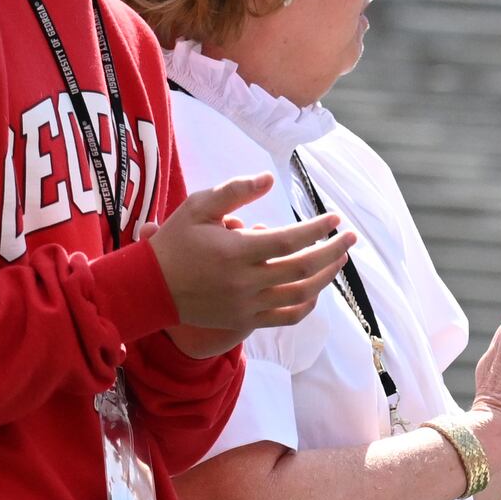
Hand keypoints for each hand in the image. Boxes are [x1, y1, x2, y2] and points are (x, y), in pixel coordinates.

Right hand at [151, 170, 352, 343]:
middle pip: (304, 268)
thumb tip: (269, 179)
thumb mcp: (198, 207)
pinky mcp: (246, 320)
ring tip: (339, 260)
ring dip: (327, 277)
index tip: (334, 217)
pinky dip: (308, 303)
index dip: (317, 229)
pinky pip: (288, 316)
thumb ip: (235, 191)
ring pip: (301, 295)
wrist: (149, 287)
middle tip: (351, 237)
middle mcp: (246, 281)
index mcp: (236, 251)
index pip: (290, 240)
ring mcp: (248, 305)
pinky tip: (318, 288)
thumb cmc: (174, 242)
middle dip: (333, 251)